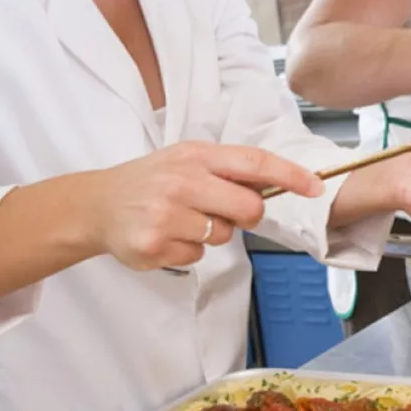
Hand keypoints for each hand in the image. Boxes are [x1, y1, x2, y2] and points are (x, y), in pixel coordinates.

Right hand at [86, 142, 323, 270]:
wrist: (96, 204)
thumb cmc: (151, 181)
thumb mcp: (186, 160)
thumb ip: (227, 170)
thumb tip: (276, 186)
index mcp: (195, 156)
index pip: (253, 162)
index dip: (289, 175)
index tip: (315, 187)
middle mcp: (181, 182)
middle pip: (248, 208)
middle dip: (245, 215)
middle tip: (220, 210)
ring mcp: (165, 215)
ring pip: (223, 235)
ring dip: (211, 232)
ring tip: (181, 219)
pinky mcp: (153, 245)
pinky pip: (198, 255)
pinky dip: (188, 249)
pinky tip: (166, 235)